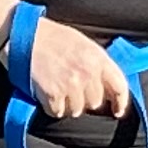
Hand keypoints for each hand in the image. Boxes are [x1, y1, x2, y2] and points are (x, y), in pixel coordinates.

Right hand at [19, 12, 134, 119]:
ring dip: (67, 104)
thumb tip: (107, 87)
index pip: (120, 87)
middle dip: (85, 100)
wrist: (27, 35)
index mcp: (99, 58)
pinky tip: (46, 93)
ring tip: (57, 88)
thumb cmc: (54, 38)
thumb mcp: (84, 44)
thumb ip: (98, 64)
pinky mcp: (54, 93)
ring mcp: (71, 84)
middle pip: (95, 102)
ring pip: (77, 110)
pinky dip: (51, 107)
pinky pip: (57, 112)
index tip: (117, 111)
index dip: (120, 102)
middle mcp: (88, 72)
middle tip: (71, 88)